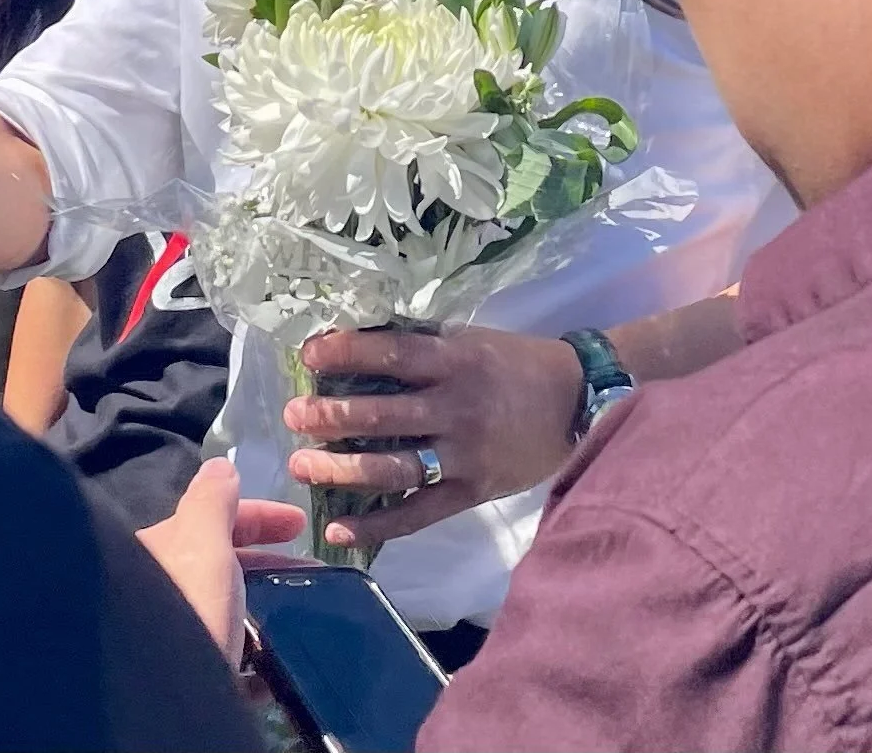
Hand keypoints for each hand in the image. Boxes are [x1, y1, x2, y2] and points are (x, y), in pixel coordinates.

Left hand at [137, 459, 304, 664]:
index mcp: (160, 547)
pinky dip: (254, 654)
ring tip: (295, 617)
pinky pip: (225, 656)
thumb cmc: (187, 607)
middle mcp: (158, 586)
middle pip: (220, 562)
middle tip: (305, 570)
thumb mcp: (203, 542)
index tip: (301, 524)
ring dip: (262, 607)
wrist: (161, 700)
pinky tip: (273, 662)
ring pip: (225, 608)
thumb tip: (219, 465)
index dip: (259, 515)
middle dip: (264, 561)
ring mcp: (170, 633)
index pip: (213, 516)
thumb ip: (212, 501)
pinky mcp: (185, 674)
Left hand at [284, 325, 584, 552]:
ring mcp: (465, 454)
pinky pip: (419, 513)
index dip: (348, 353)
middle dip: (333, 416)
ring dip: (343, 469)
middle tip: (293, 415)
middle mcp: (457, 407)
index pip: (393, 355)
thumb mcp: (470, 340)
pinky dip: (378, 525)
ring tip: (301, 466)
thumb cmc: (514, 363)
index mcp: (456, 361)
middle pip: (385, 414)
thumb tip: (356, 340)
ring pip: (395, 467)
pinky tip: (339, 530)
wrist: (578, 402)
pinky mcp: (473, 492)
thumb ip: (421, 345)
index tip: (310, 355)